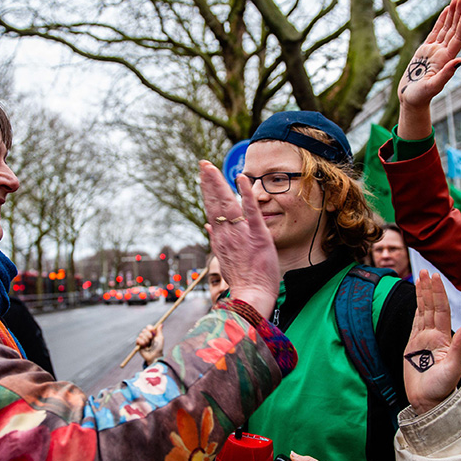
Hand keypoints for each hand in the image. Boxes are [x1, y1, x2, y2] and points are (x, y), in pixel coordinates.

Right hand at [136, 324, 163, 364]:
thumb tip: (161, 324)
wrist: (154, 356)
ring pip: (141, 334)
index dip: (150, 328)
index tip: (153, 331)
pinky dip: (142, 342)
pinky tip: (145, 346)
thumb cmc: (159, 348)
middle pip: (144, 330)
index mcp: (152, 334)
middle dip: (148, 335)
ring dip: (146, 340)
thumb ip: (159, 331)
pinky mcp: (138, 344)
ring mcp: (142, 340)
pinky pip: (138, 339)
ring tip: (148, 345)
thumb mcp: (160, 338)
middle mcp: (146, 336)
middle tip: (151, 339)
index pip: (148, 327)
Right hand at [200, 160, 278, 318]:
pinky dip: (245, 193)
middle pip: (215, 203)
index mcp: (220, 239)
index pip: (211, 210)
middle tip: (203, 164)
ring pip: (227, 203)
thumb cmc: (242, 282)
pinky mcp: (258, 235)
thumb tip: (207, 227)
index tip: (203, 177)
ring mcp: (241, 233)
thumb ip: (217, 241)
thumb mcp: (224, 260)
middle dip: (208, 182)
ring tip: (211, 167)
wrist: (252, 297)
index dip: (207, 192)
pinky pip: (250, 210)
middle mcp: (226, 234)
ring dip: (219, 183)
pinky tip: (241, 177)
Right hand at [397, 0, 460, 113]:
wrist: (410, 100)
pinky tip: (447, 10)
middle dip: (460, 12)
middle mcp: (443, 53)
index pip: (458, 37)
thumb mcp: (432, 86)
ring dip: (453, 13)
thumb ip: (446, 74)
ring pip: (446, 28)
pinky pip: (436, 32)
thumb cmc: (419, 96)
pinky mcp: (426, 50)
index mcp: (446, 60)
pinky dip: (442, 20)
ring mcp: (435, 51)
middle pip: (454, 29)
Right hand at [404, 270, 460, 414]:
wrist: (428, 402)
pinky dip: (416, 308)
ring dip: (422, 295)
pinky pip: (415, 322)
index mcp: (445, 339)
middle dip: (429, 289)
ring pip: (423, 311)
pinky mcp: (412, 345)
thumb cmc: (442, 389)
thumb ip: (459, 347)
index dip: (438, 293)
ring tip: (420, 278)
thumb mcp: (454, 369)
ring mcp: (423, 340)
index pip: (442, 310)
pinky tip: (417, 299)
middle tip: (425, 271)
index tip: (435, 278)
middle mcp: (435, 336)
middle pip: (432, 307)